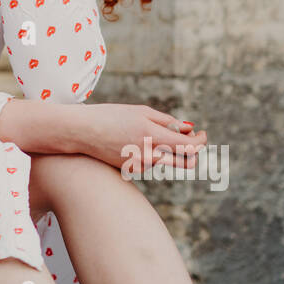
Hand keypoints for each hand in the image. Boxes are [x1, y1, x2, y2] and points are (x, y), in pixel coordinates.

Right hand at [70, 103, 206, 171]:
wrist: (81, 132)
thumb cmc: (111, 116)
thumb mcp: (141, 111)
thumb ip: (167, 121)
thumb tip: (189, 128)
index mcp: (153, 136)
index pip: (189, 146)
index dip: (201, 141)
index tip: (202, 134)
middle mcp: (149, 155)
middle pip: (186, 162)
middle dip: (194, 152)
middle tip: (191, 140)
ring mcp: (141, 166)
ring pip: (169, 163)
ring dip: (173, 152)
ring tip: (161, 136)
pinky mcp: (132, 171)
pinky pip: (153, 164)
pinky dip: (155, 155)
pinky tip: (139, 142)